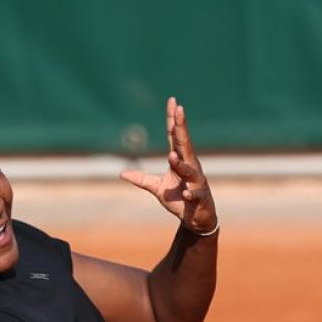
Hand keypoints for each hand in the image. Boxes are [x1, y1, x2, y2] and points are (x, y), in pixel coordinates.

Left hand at [119, 97, 217, 232]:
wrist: (196, 219)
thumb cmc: (180, 199)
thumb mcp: (158, 188)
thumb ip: (142, 179)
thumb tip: (122, 174)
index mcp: (180, 161)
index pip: (176, 137)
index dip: (174, 120)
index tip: (173, 102)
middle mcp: (191, 167)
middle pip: (185, 145)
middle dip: (182, 128)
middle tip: (179, 111)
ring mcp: (196, 181)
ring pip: (189, 169)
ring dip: (180, 164)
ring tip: (171, 157)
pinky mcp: (200, 197)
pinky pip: (195, 194)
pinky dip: (191, 193)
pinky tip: (186, 192)